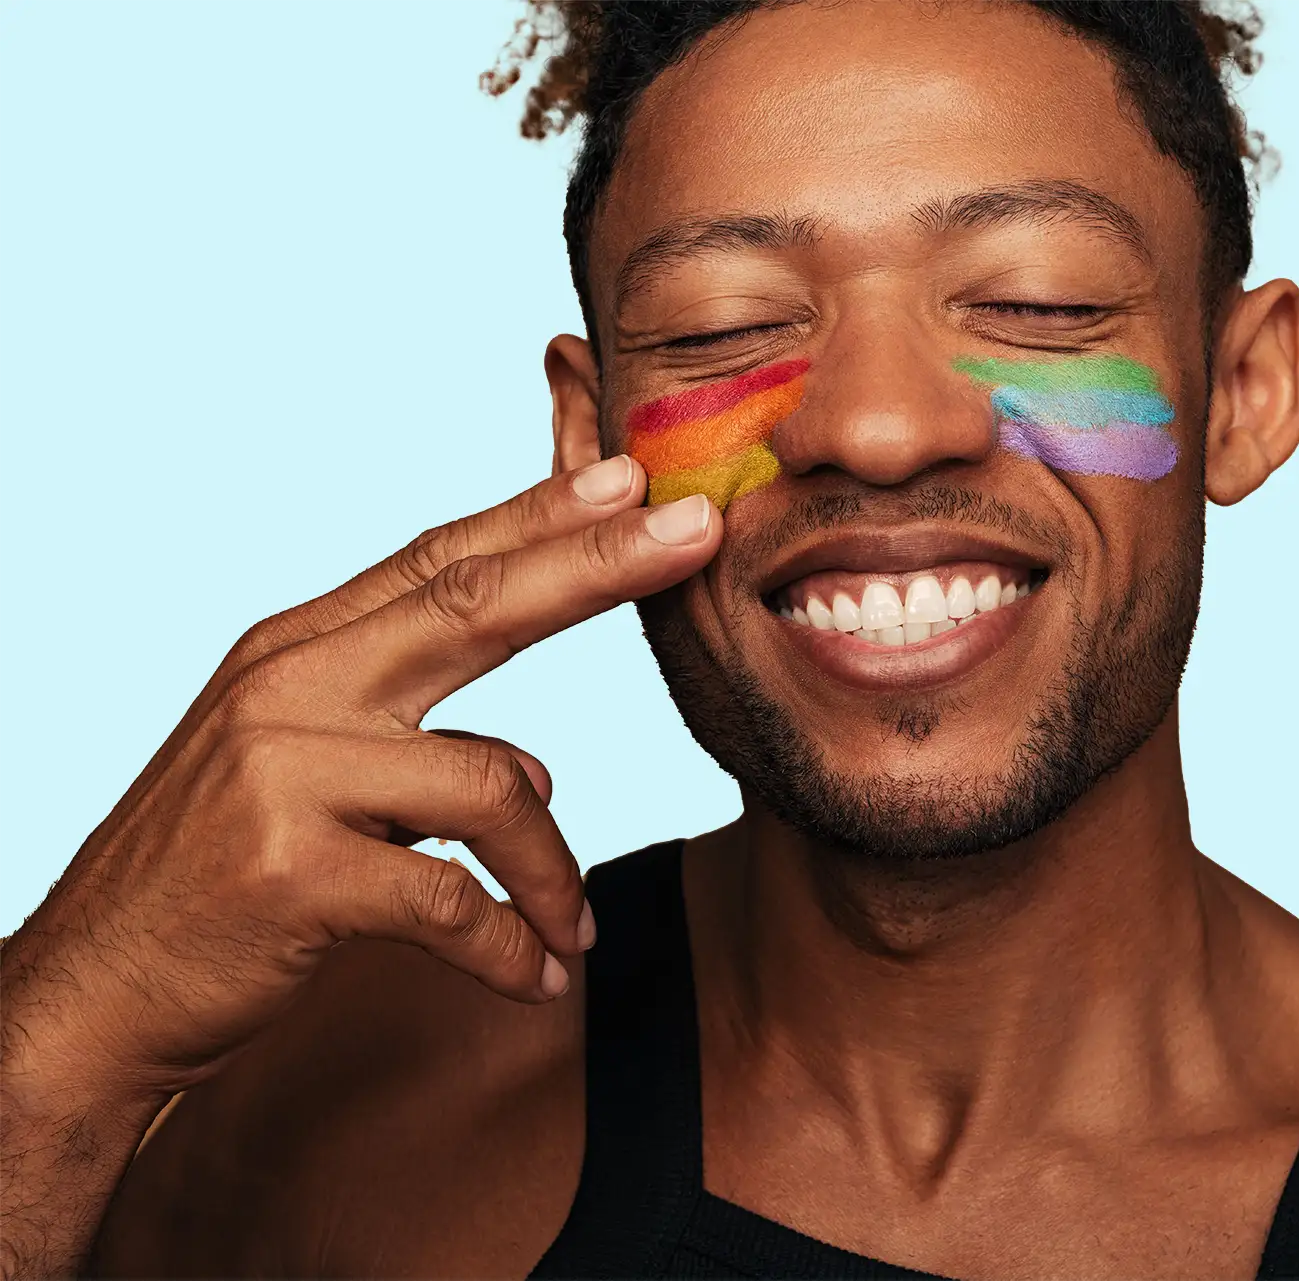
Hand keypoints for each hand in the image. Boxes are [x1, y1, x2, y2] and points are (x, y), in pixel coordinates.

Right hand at [0, 456, 716, 1275]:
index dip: (540, 516)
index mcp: (294, 653)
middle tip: (696, 533)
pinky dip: (511, 950)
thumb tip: (537, 764)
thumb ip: (412, 751)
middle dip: (596, 565)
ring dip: (557, 874)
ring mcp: (283, 774)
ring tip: (575, 933)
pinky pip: (456, 903)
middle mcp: (287, 689)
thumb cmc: (211, 885)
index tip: (630, 476)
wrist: (89, 997)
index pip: (437, 563)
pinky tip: (536, 980)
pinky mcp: (290, 872)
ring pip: (496, 786)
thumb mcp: (298, 783)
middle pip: (473, 605)